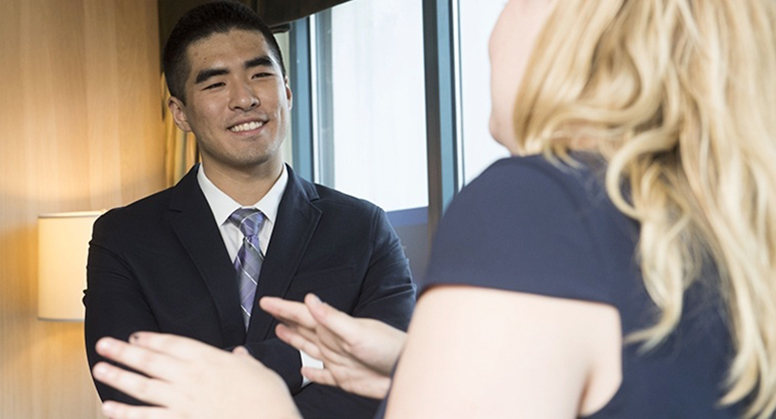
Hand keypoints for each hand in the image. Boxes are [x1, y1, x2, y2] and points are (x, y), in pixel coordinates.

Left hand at [92, 333, 300, 418]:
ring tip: (100, 370)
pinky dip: (126, 413)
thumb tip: (239, 355)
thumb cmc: (268, 398)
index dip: (151, 339)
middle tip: (103, 345)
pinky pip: (148, 418)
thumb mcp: (259, 370)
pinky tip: (110, 408)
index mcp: (210, 360)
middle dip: (124, 352)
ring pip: (144, 387)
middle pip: (151, 361)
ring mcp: (185, 402)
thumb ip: (243, 361)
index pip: (173, 344)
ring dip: (119, 377)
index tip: (134, 336)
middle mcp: (193, 378)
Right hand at [259, 294, 405, 398]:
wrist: (405, 371)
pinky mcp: (343, 378)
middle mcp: (333, 341)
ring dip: (294, 339)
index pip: (303, 314)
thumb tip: (310, 300)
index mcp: (335, 327)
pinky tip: (304, 371)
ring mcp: (338, 359)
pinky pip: (322, 375)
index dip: (284, 308)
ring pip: (309, 347)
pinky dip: (312, 373)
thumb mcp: (358, 331)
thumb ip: (332, 318)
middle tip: (269, 311)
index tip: (267, 301)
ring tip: (280, 331)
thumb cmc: (389, 348)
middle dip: (286, 318)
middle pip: (303, 328)